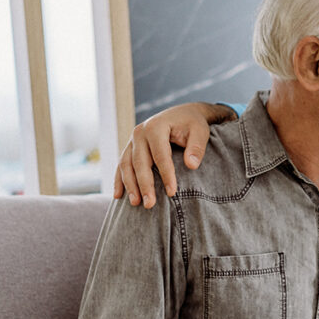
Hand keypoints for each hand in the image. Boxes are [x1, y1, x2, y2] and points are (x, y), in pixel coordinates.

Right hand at [113, 102, 233, 208]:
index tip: (172, 192)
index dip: (166, 175)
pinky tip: (118, 196)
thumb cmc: (192, 124)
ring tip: (136, 204)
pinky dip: (119, 180)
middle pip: (140, 162)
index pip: (160, 155)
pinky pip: (122, 165)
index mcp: (156, 127)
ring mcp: (132, 140)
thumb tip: (191, 165)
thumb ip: (196, 148)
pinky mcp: (130, 147)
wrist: (182, 114)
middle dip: (144, 185)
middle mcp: (140, 132)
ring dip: (130, 185)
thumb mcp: (200, 132)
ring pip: (126, 165)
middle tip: (149, 204)